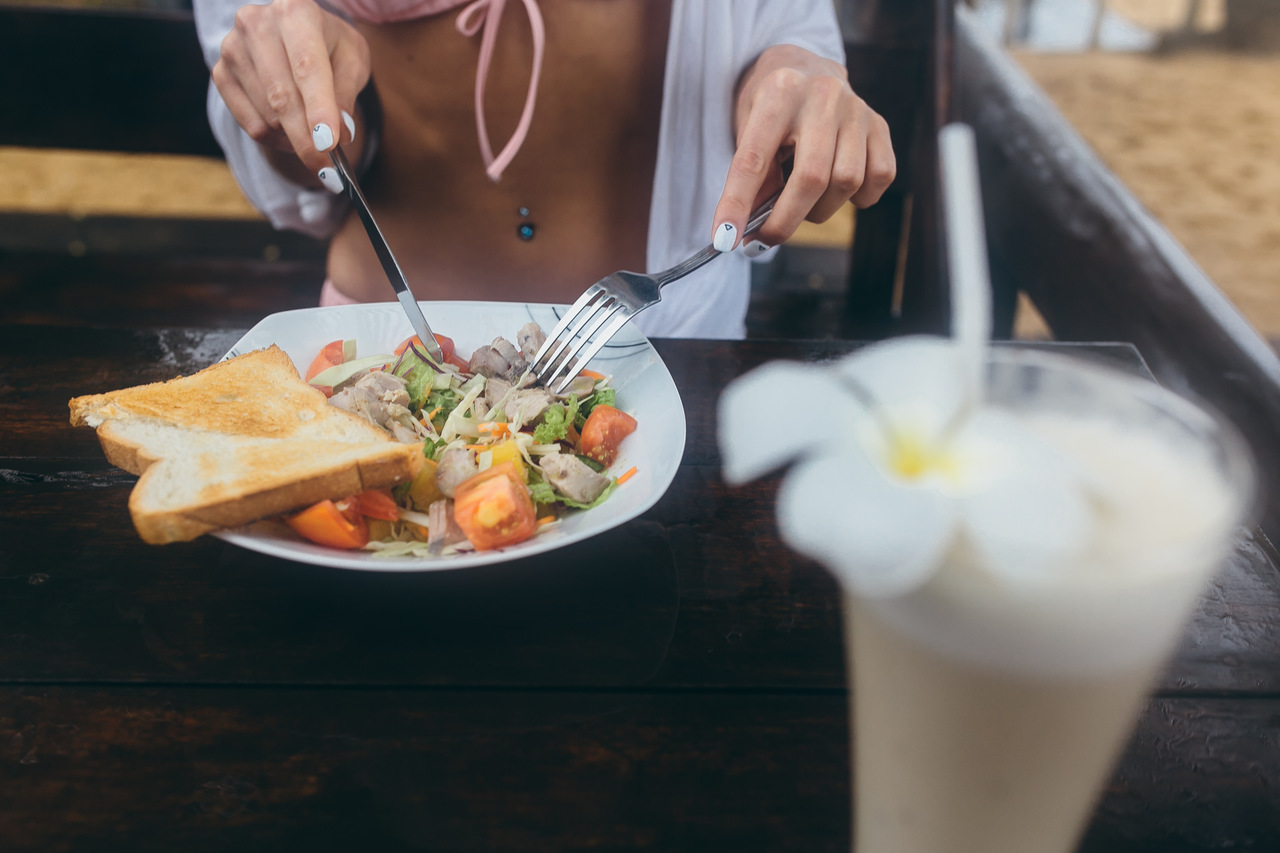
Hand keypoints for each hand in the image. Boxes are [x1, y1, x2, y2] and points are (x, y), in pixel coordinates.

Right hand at [211, 0, 370, 180]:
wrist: (297, 32)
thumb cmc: (330, 46)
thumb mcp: (352, 60)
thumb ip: (347, 94)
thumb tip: (340, 134)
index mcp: (296, 11)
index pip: (307, 68)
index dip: (319, 109)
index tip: (330, 144)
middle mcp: (257, 23)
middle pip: (282, 98)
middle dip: (307, 140)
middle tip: (328, 168)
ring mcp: (233, 48)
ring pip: (267, 116)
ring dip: (295, 138)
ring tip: (314, 132)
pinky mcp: (221, 73)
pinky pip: (250, 125)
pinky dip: (276, 139)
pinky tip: (291, 130)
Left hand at [711, 44, 895, 254]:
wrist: (805, 63)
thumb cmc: (769, 104)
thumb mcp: (746, 126)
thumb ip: (751, 174)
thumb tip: (750, 226)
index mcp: (779, 93)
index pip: (754, 159)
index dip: (738, 203)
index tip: (725, 238)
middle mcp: (822, 96)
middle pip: (811, 178)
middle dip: (785, 221)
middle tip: (766, 237)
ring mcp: (856, 109)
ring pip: (847, 182)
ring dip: (820, 209)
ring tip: (803, 203)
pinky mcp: (879, 124)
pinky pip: (880, 176)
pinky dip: (860, 197)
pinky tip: (839, 190)